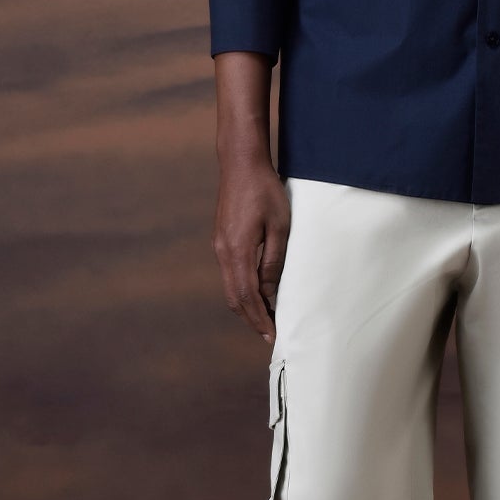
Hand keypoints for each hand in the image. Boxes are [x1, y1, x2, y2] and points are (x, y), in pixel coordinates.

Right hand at [213, 156, 290, 342]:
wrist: (240, 164)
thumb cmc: (265, 191)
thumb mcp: (279, 226)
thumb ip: (274, 260)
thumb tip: (271, 291)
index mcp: (237, 251)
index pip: (248, 296)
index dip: (260, 318)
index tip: (272, 335)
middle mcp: (224, 252)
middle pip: (235, 297)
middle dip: (252, 318)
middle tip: (270, 334)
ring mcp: (220, 246)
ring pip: (231, 287)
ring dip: (247, 305)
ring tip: (266, 317)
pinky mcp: (222, 239)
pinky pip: (230, 273)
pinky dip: (243, 289)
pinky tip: (258, 291)